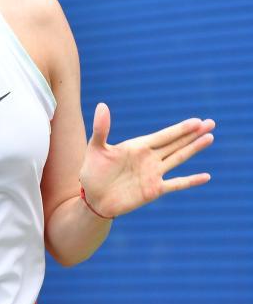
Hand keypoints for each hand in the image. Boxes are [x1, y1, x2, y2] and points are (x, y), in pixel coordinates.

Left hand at [78, 102, 214, 217]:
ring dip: (194, 149)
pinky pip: (177, 184)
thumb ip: (101, 128)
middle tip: (211, 122)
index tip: (197, 120)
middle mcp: (149, 158)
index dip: (180, 128)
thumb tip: (102, 105)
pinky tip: (206, 176)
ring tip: (210, 138)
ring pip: (179, 158)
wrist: (92, 198)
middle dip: (193, 134)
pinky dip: (191, 181)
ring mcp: (153, 174)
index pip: (164, 135)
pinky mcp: (154, 190)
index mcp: (138, 147)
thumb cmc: (92, 172)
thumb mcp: (96, 148)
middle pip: (176, 143)